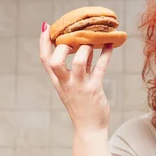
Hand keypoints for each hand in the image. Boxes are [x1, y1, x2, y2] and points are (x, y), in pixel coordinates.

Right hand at [39, 22, 112, 136]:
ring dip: (86, 48)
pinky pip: (100, 68)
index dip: (44, 42)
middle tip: (75, 37)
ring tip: (93, 41)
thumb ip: (79, 67)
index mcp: (58, 81)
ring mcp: (79, 86)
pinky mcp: (94, 89)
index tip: (46, 27)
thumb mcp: (75, 86)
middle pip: (55, 60)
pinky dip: (106, 54)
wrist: (89, 129)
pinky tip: (111, 44)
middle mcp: (66, 83)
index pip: (45, 59)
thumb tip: (86, 47)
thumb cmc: (82, 107)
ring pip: (79, 62)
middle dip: (63, 46)